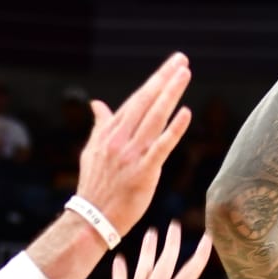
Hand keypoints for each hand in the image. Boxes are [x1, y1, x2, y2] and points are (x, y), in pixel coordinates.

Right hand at [75, 54, 193, 237]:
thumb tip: (96, 103)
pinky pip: (160, 147)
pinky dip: (173, 129)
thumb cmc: (95, 186)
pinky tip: (185, 112)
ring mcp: (131, 154)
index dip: (154, 82)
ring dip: (170, 93)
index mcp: (110, 133)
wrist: (92, 218)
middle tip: (181, 60)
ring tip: (184, 73)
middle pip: (146, 102)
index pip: (136, 100)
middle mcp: (120, 139)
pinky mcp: (143, 172)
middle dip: (164, 79)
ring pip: (154, 117)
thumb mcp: (92, 151)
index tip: (170, 66)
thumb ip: (100, 125)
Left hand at [100, 222, 233, 278]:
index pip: (189, 272)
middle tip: (174, 224)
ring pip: (142, 269)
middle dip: (171, 243)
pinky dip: (119, 272)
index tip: (207, 237)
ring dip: (147, 250)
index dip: (200, 254)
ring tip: (151, 233)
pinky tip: (118, 260)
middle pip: (164, 263)